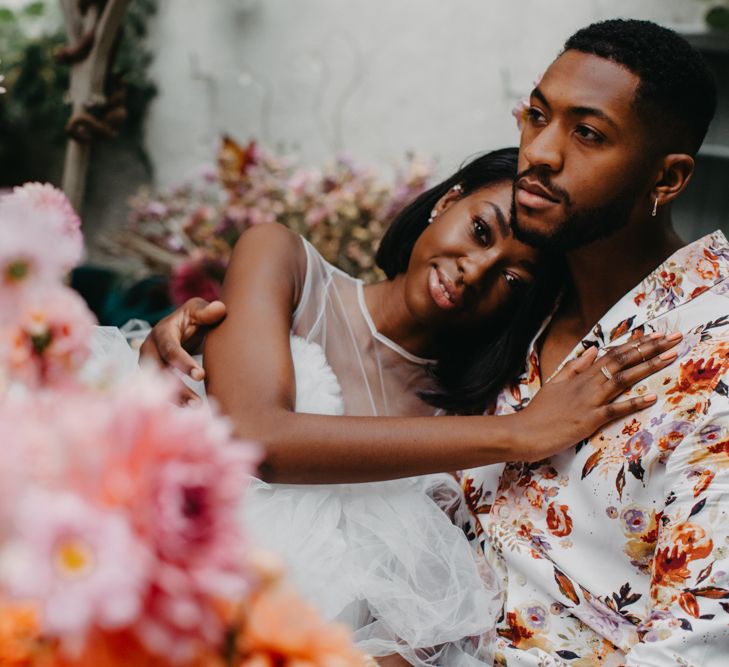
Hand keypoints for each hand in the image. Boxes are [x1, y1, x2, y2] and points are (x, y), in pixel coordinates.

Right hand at [139, 297, 225, 403]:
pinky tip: (190, 414)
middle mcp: (150, 351)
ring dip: (175, 400)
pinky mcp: (153, 378)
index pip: (170, 350)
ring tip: (197, 410)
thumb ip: (207, 311)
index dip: (183, 363)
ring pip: (157, 386)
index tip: (201, 376)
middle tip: (197, 403)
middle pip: (159, 373)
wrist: (179, 327)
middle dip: (176, 389)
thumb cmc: (191, 318)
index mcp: (161, 333)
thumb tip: (219, 309)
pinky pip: (159, 393)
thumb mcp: (197, 309)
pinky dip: (173, 403)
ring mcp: (149, 366)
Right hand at [516, 332, 681, 461]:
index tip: (655, 336)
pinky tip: (651, 397)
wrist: (524, 432)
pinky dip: (633, 403)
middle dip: (649, 349)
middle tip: (672, 339)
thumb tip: (593, 349)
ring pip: (622, 379)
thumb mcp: (555, 383)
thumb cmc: (539, 412)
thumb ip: (574, 366)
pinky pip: (615, 409)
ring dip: (647, 367)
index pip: (611, 354)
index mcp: (580, 376)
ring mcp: (589, 401)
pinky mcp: (589, 420)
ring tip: (669, 357)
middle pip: (621, 361)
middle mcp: (587, 385)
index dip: (634, 344)